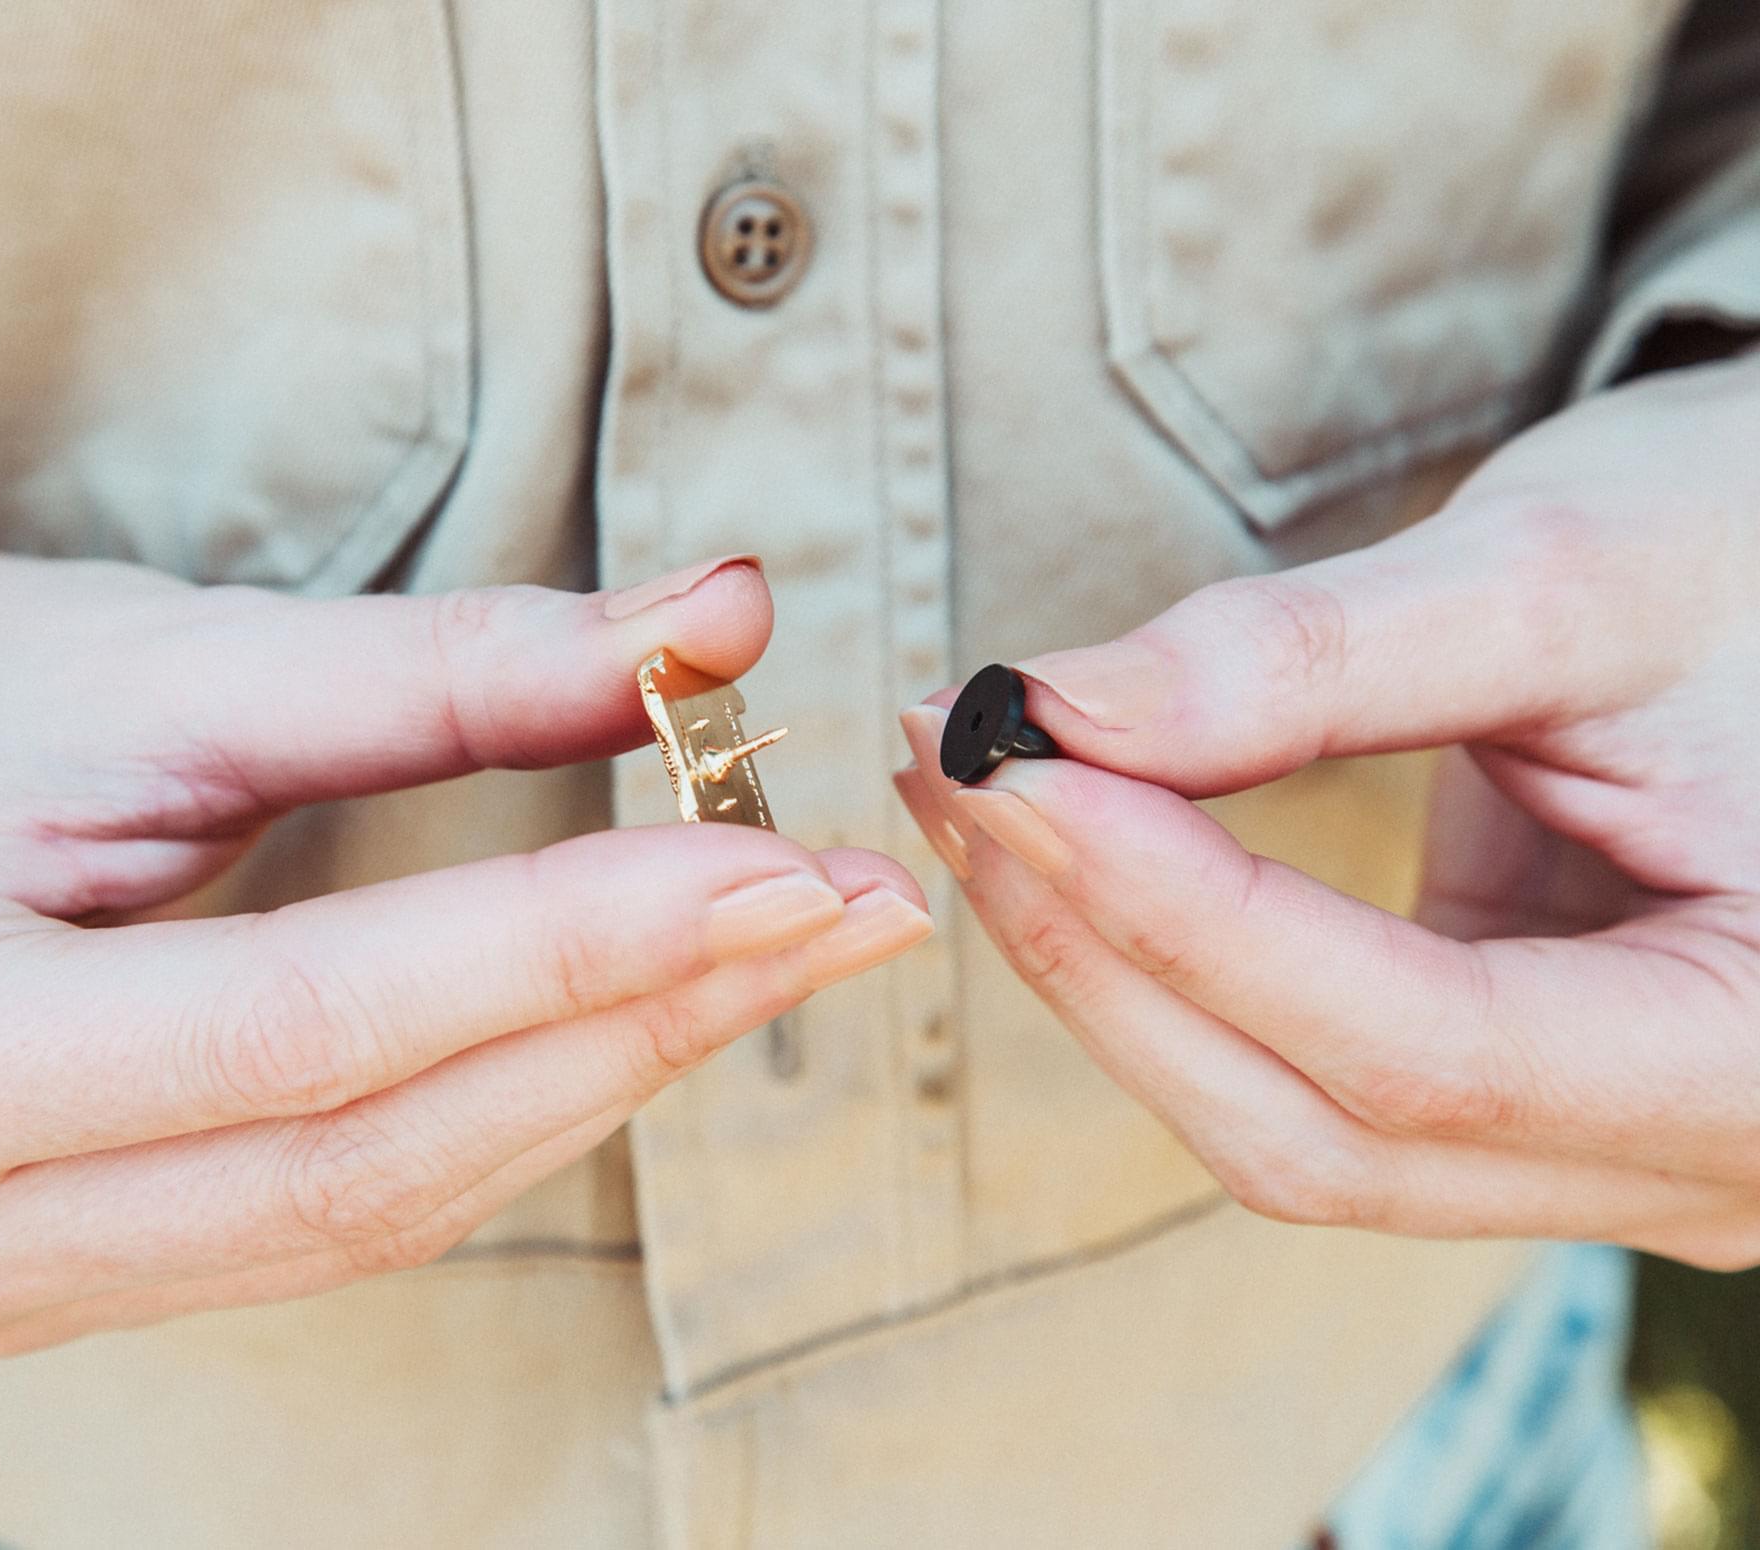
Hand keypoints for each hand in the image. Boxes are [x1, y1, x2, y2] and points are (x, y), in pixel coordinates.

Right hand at [0, 538, 929, 1353]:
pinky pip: (362, 1217)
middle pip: (378, 1149)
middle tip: (840, 909)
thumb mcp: (178, 662)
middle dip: (641, 1023)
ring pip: (393, 1206)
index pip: (314, 1020)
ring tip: (784, 951)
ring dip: (612, 1073)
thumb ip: (458, 662)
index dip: (570, 943)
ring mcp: (23, 1285)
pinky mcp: (106, 1277)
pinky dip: (524, 1111)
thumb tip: (724, 617)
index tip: (777, 856)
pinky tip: (649, 1018)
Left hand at [897, 352, 1759, 1266]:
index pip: (1422, 1049)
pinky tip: (1079, 849)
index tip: (1010, 771)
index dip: (1184, 917)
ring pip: (1294, 1131)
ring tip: (982, 800)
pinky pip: (1311, 1080)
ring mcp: (1608, 1154)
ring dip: (1113, 971)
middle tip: (953, 773)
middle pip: (1324, 1133)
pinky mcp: (1524, 1101)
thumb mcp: (1575, 574)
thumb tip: (1054, 712)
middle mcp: (1708, 1165)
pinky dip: (1176, 970)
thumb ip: (1317, 661)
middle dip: (1107, 956)